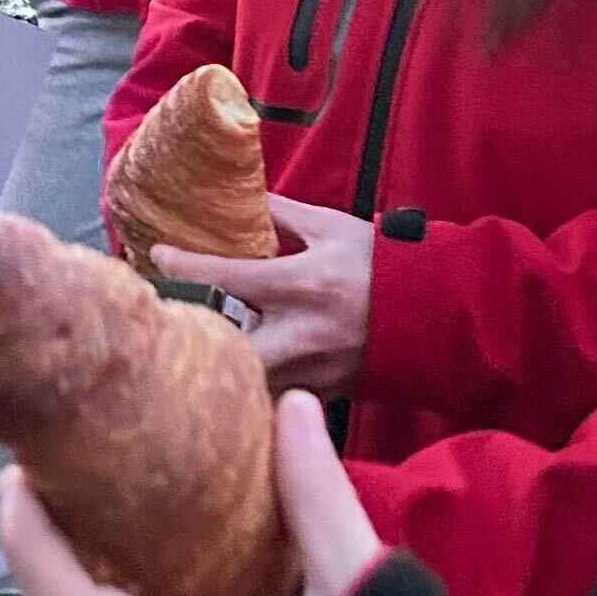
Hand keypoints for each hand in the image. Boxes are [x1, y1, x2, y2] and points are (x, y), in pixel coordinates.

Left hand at [155, 196, 374, 397]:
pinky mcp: (322, 394)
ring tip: (190, 349)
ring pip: (245, 381)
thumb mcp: (334, 228)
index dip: (183, 265)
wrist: (440, 315)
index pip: (227, 275)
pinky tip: (231, 376)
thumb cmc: (385, 266)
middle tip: (167, 321)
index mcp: (304, 283)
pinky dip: (250, 389)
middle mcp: (303, 331)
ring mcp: (312, 369)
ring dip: (217, 367)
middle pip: (225, 346)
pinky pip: (272, 399)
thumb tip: (241, 196)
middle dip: (193, 336)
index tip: (156, 255)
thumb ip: (284, 215)